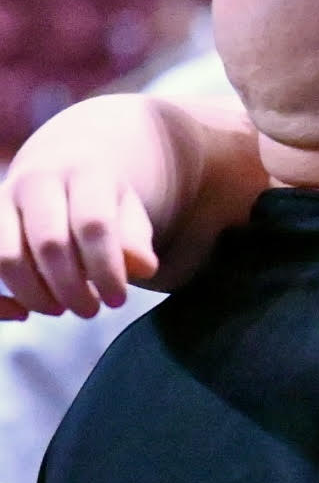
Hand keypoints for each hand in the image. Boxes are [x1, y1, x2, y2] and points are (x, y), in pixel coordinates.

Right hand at [0, 158, 157, 319]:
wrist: (58, 170)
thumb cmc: (100, 205)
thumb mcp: (130, 216)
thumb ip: (136, 241)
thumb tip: (141, 267)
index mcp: (84, 174)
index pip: (94, 225)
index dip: (106, 270)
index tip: (117, 301)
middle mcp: (37, 181)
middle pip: (50, 243)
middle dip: (72, 288)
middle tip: (90, 311)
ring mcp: (3, 199)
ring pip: (8, 256)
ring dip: (36, 295)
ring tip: (60, 309)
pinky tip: (23, 312)